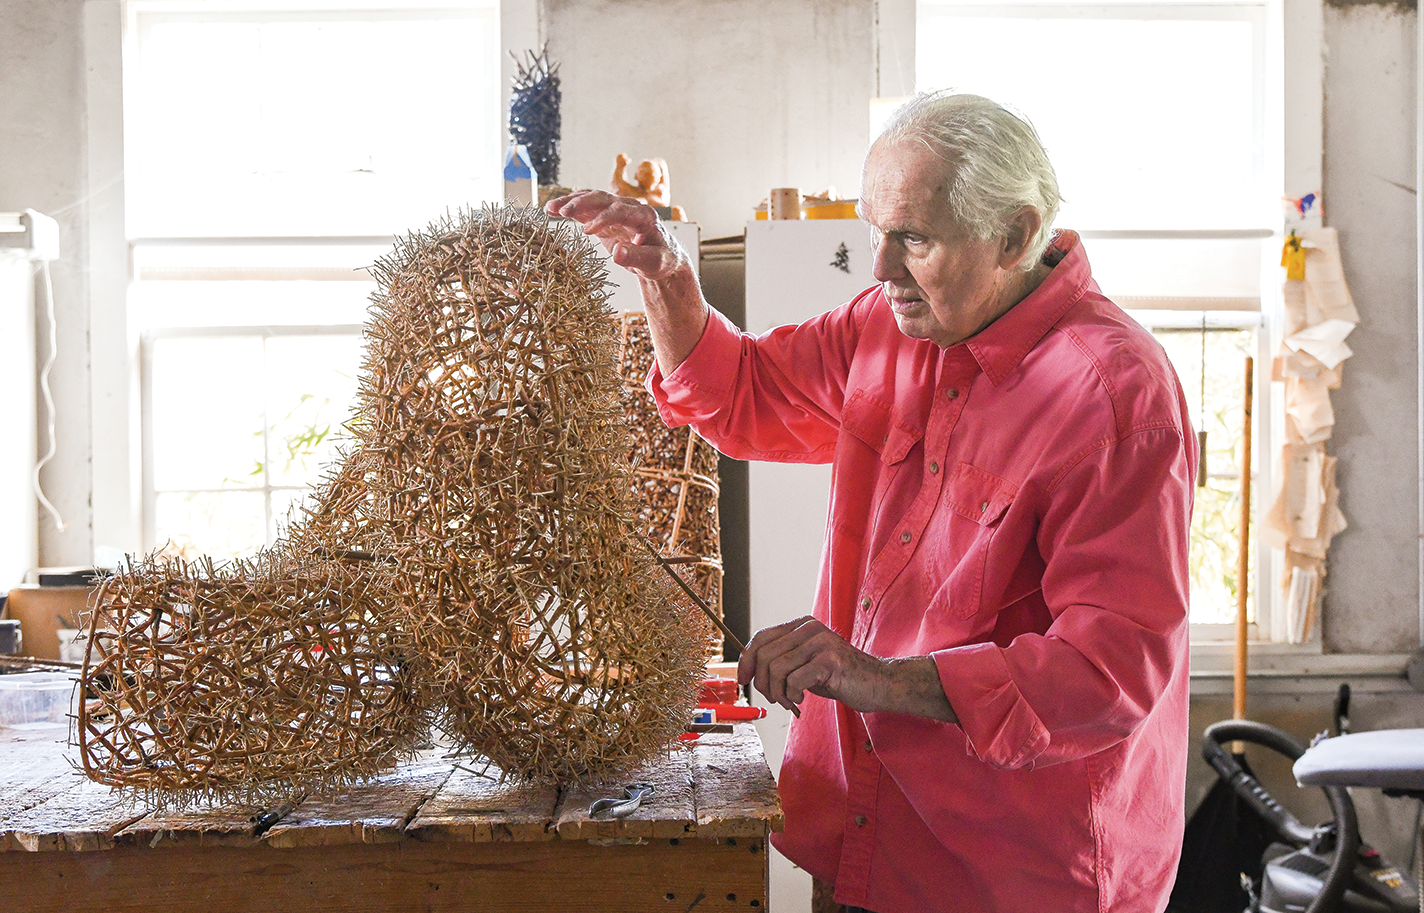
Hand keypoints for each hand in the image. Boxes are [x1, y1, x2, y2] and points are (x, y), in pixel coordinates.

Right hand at [545, 190, 685, 281]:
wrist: (661, 256)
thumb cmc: (661, 260)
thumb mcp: (654, 263)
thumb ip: (637, 258)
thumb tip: (617, 253)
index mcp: (644, 216)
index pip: (620, 211)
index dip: (603, 218)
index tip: (587, 231)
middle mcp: (629, 207)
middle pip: (603, 199)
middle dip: (582, 203)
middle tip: (562, 212)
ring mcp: (616, 209)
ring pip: (591, 199)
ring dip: (570, 202)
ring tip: (550, 208)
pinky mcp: (605, 216)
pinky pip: (586, 208)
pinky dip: (570, 208)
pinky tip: (552, 210)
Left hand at [736, 616, 957, 722]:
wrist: (878, 684)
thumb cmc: (840, 677)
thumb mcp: (807, 663)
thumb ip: (783, 659)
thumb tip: (748, 668)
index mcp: (801, 625)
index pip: (761, 638)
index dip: (746, 660)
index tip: (743, 679)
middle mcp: (809, 628)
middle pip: (765, 654)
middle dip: (763, 683)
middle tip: (774, 699)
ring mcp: (820, 642)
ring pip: (776, 669)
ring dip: (777, 693)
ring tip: (789, 701)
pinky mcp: (829, 660)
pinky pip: (794, 680)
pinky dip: (792, 695)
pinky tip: (803, 700)